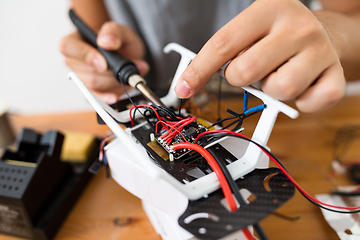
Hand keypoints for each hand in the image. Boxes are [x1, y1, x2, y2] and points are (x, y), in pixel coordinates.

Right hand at [59, 22, 148, 103]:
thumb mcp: (121, 31)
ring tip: (127, 74)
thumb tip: (106, 42)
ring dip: (114, 83)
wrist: (125, 55)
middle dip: (110, 73)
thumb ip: (114, 32)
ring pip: (94, 86)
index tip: (104, 63)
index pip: (68, 47)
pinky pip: (95, 99)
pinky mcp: (89, 92)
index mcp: (74, 41)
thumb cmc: (118, 41)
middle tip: (126, 67)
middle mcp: (73, 61)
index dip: (86, 56)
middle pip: (86, 72)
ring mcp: (80, 78)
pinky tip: (115, 96)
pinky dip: (108, 97)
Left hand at [175, 0, 345, 111]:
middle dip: (240, 78)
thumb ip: (223, 51)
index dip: (199, 70)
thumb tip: (189, 82)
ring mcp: (320, 49)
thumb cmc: (279, 34)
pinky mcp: (335, 74)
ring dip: (271, 90)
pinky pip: (309, 103)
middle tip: (251, 69)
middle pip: (246, 71)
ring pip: (278, 89)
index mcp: (268, 9)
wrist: (327, 31)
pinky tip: (301, 85)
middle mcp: (297, 26)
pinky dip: (299, 102)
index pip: (223, 44)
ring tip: (279, 74)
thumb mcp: (250, 29)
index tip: (184, 88)